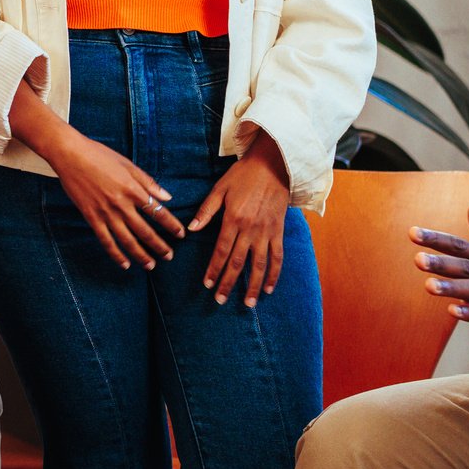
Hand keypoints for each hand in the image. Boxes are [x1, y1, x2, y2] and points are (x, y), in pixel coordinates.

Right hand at [49, 130, 182, 270]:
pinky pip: (106, 241)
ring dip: (141, 255)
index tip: (180, 234)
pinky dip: (116, 254)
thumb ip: (148, 182)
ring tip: (151, 265)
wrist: (70, 155)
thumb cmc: (99, 155)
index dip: (171, 225)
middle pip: (145, 231)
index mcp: (132, 189)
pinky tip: (125, 264)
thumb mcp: (127, 164)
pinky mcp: (91, 217)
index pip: (158, 212)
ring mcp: (105, 213)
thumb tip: (168, 197)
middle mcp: (121, 204)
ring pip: (127, 241)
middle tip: (169, 256)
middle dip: (160, 246)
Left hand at [187, 133, 289, 306]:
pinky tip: (268, 288)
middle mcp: (250, 229)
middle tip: (220, 300)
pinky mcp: (278, 231)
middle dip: (228, 283)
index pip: (221, 250)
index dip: (214, 269)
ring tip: (247, 303)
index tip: (207, 285)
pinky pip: (278, 257)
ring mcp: (266, 232)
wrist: (272, 166)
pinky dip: (274, 274)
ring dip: (253, 286)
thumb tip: (190, 229)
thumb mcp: (220, 189)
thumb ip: (206, 211)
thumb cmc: (242, 176)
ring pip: (259, 265)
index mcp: (233, 219)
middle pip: (238, 262)